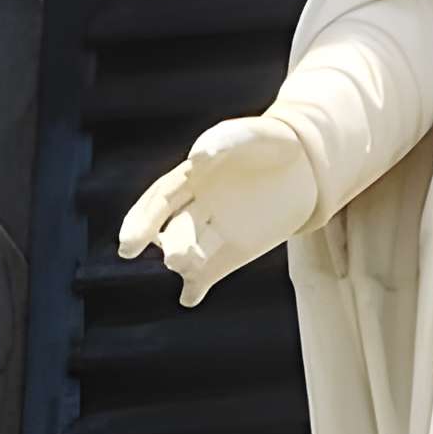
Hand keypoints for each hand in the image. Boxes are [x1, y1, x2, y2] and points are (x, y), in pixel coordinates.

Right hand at [116, 114, 318, 307]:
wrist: (302, 166)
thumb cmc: (267, 144)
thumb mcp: (252, 135)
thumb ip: (226, 141)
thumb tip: (199, 156)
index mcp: (189, 178)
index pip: (160, 200)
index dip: (142, 219)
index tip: (130, 240)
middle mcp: (193, 208)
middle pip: (176, 230)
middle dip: (173, 243)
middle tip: (175, 257)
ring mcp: (212, 232)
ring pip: (191, 252)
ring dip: (187, 264)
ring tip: (188, 266)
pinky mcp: (233, 253)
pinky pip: (208, 273)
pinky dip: (196, 288)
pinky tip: (189, 298)